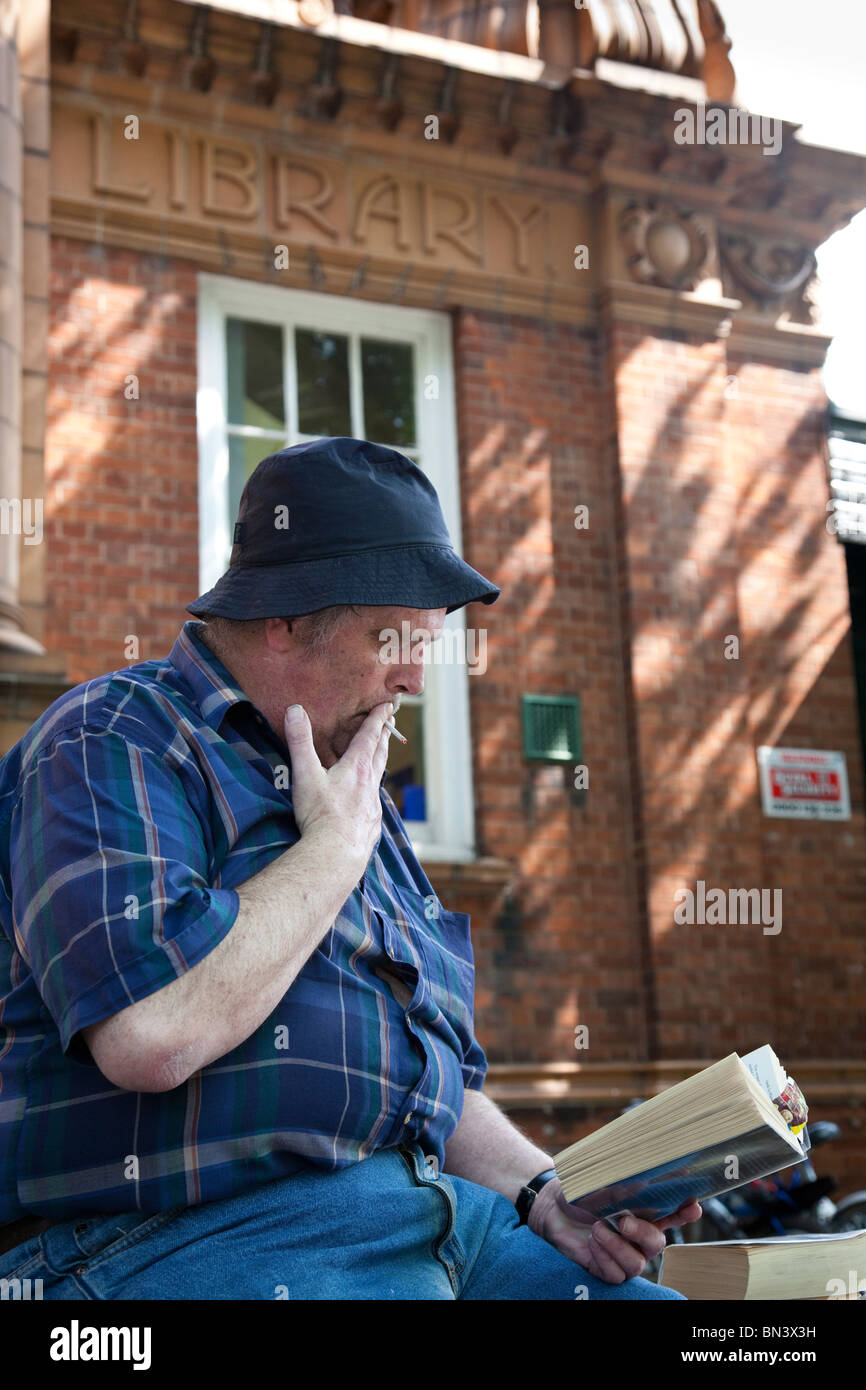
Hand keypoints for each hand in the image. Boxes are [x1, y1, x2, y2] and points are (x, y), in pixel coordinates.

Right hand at [283, 701, 392, 869]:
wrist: (336, 854)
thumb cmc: (320, 814)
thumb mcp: (305, 774)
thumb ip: (300, 741)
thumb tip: (295, 710)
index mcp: (356, 768)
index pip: (370, 736)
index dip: (377, 719)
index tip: (387, 705)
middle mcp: (370, 784)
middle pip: (380, 754)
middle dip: (384, 736)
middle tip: (390, 723)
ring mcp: (373, 805)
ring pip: (379, 778)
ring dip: (381, 762)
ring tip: (381, 755)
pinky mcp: (371, 824)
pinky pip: (374, 802)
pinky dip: (373, 793)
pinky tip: (369, 800)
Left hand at [528, 1177, 701, 1283]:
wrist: (551, 1206)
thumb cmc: (580, 1192)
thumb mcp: (601, 1184)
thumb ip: (625, 1185)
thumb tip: (644, 1177)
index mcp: (645, 1212)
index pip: (673, 1214)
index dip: (686, 1213)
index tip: (693, 1206)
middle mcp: (639, 1235)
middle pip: (657, 1244)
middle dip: (642, 1233)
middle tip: (623, 1221)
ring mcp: (624, 1254)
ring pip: (637, 1263)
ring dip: (616, 1247)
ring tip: (597, 1230)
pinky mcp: (607, 1269)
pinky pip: (616, 1274)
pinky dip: (603, 1258)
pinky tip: (591, 1242)